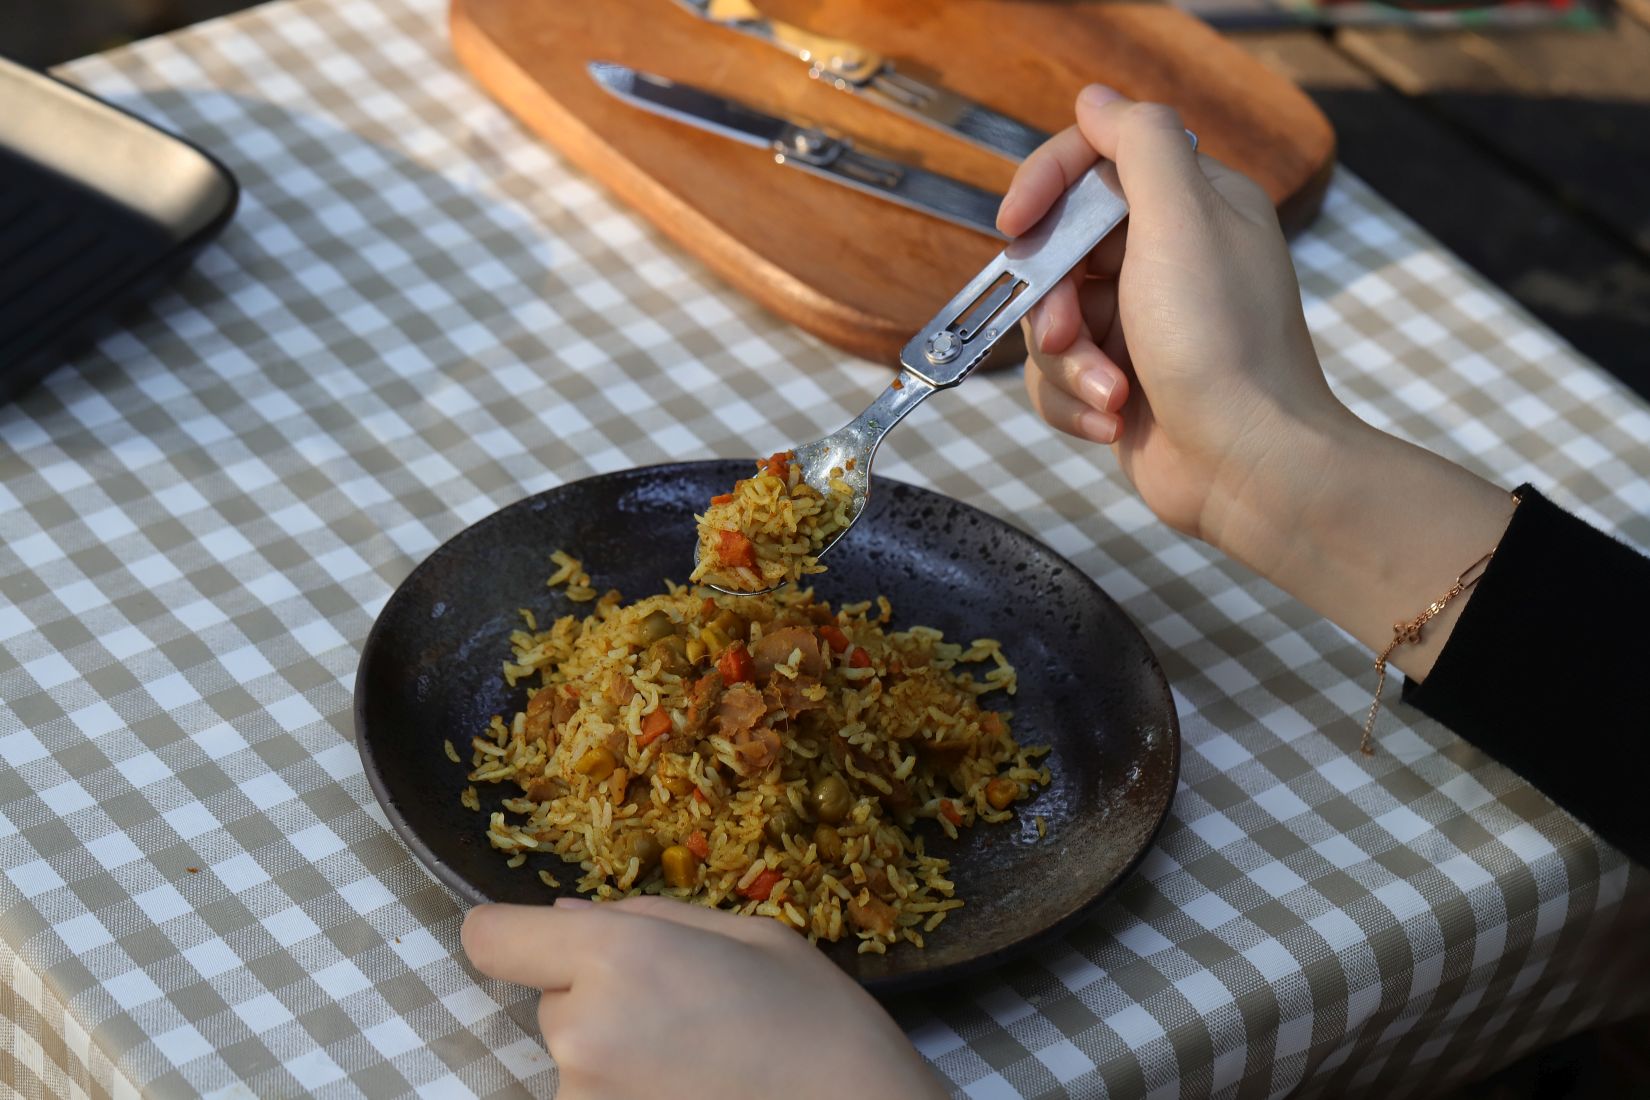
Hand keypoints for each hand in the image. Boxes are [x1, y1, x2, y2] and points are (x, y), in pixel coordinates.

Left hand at [461, 896, 946, 1099]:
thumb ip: (643, 919)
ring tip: (698, 1056)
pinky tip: (693, 1086)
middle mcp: (581, 1034)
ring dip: (617, 1048)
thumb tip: (562, 918)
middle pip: (551, 998)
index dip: (515, 933)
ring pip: (576, 1052)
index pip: (491, 938)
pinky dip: (631, 1089)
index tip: (548, 941)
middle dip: (599, 994)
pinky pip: (596, 1095)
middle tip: (682, 1006)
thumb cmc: (816, 1018)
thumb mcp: (745, 934)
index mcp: (616, 958)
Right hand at [1002, 84, 1354, 562]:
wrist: (1249, 468)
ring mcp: (1141, 325)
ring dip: (1068, 363)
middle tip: (1069, 333)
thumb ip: (1139, 145)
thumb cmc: (1223, 346)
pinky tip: (1113, 420)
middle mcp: (1167, 259)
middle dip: (1052, 301)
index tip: (1015, 223)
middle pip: (1058, 251)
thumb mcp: (1182, 221)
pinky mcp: (1120, 382)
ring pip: (1049, 322)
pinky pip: (1058, 377)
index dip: (1046, 185)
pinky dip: (1074, 401)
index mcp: (1193, 207)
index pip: (1096, 163)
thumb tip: (1097, 100)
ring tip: (1111, 394)